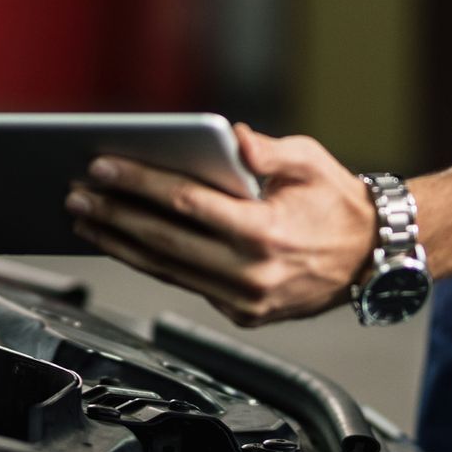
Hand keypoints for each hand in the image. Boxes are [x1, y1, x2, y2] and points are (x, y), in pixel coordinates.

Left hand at [64, 123, 375, 326]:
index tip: (102, 167)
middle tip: (76, 193)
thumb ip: (268, 150)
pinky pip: (186, 285)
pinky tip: (123, 242)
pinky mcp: (244, 314)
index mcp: (267, 233)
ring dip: (120, 244)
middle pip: (164, 241)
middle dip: (113, 215)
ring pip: (167, 271)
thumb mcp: (311, 162)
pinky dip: (152, 262)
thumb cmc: (339, 203)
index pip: (185, 204)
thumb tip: (232, 136)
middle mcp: (253, 274)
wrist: (376, 259)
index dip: (139, 184)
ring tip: (86, 218)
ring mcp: (247, 302)